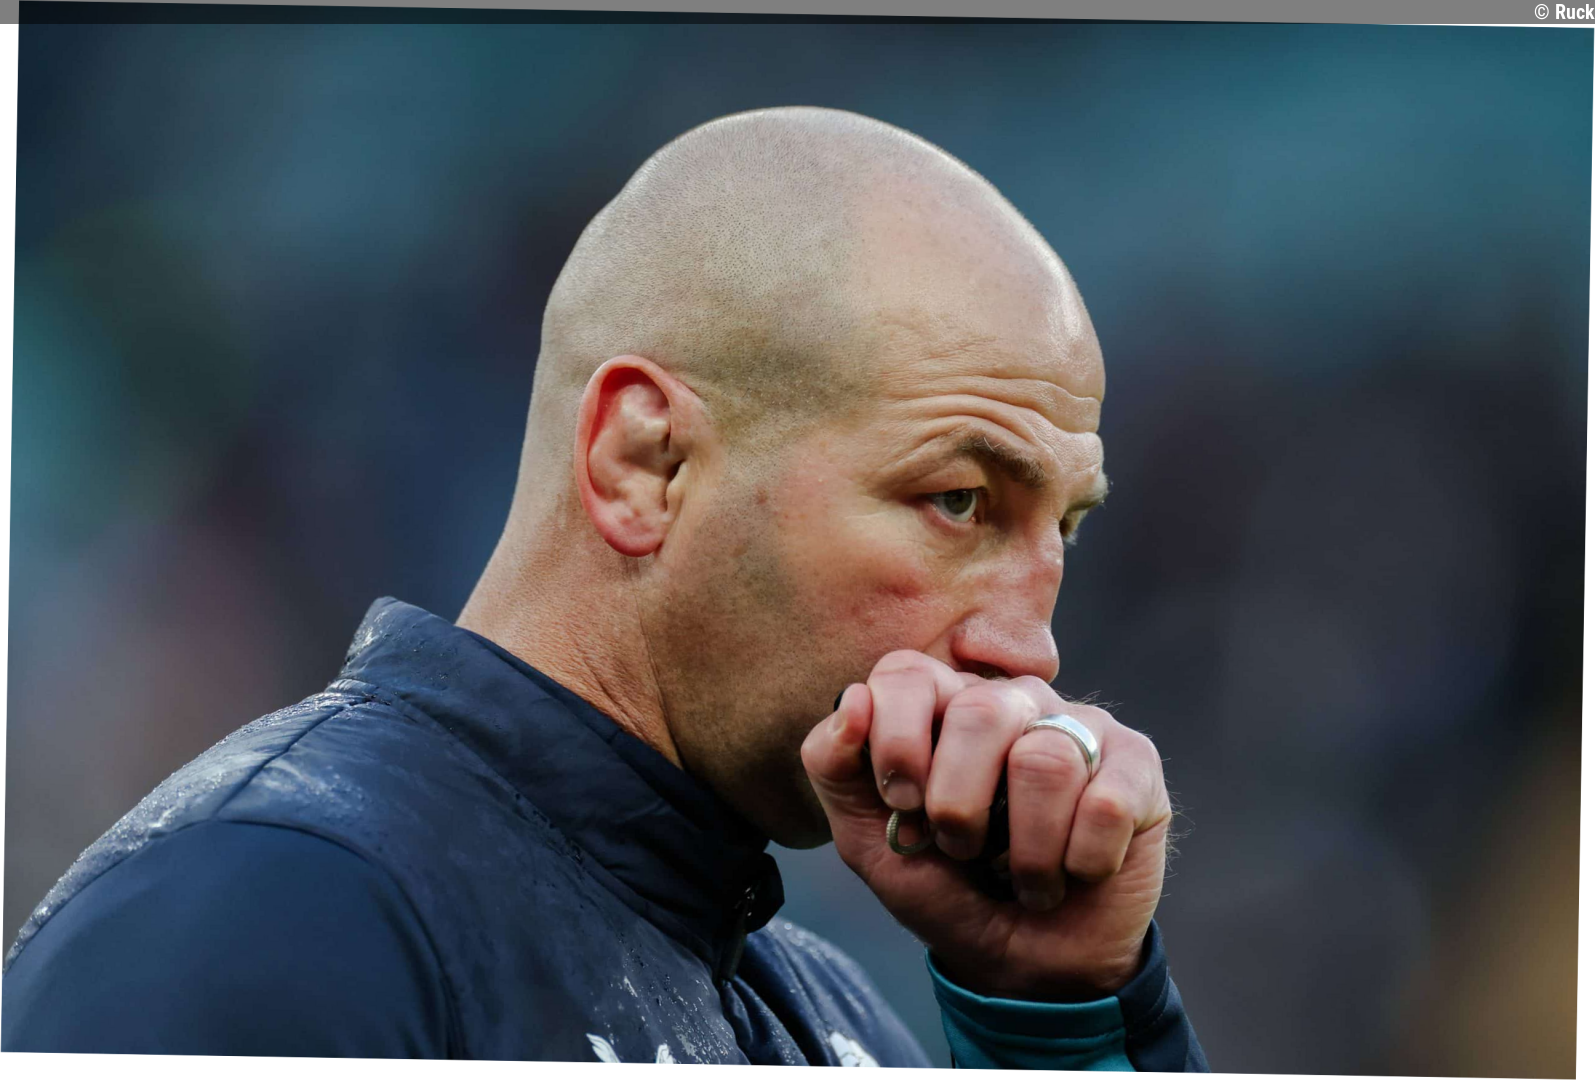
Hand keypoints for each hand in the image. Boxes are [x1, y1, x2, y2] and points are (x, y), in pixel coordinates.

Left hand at [800, 650, 1170, 1001]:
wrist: (1023, 965)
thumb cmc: (947, 890)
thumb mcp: (868, 840)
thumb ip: (835, 766)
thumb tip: (852, 702)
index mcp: (942, 704)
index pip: (907, 673)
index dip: (898, 742)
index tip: (903, 805)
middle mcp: (1011, 700)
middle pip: (978, 709)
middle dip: (957, 804)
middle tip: (964, 849)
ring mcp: (1079, 725)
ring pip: (1046, 759)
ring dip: (1026, 851)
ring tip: (1025, 876)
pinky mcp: (1137, 764)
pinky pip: (1107, 801)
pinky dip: (1080, 862)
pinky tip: (1076, 872)